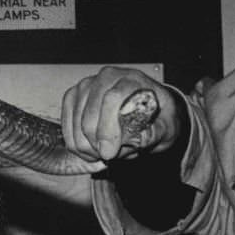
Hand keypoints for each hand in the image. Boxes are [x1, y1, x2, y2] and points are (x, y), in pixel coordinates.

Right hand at [61, 66, 182, 166]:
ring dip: (86, 145)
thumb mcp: (167, 127)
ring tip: (103, 152)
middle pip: (90, 112)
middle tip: (109, 156)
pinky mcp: (74, 96)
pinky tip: (90, 150)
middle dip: (96, 142)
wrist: (147, 111)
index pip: (112, 99)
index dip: (107, 129)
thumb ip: (155, 133)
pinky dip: (75, 142)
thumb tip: (140, 139)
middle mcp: (107, 77)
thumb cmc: (157, 117)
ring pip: (76, 121)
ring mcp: (87, 85)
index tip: (109, 152)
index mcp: (132, 79)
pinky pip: (67, 124)